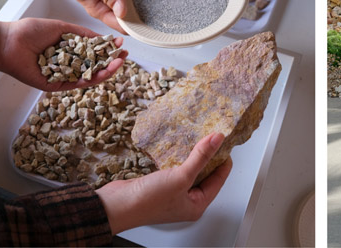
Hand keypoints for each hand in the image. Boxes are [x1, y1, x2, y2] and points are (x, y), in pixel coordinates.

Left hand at [0, 19, 125, 90]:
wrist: (9, 42)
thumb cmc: (31, 31)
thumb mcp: (62, 28)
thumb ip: (82, 34)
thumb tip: (101, 38)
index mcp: (68, 50)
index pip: (93, 52)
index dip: (108, 49)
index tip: (121, 44)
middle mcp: (67, 64)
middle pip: (94, 66)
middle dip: (111, 62)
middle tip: (124, 57)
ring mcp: (62, 75)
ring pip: (88, 77)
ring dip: (106, 71)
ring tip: (118, 64)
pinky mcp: (55, 85)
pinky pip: (76, 84)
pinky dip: (91, 79)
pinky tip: (103, 72)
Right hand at [97, 133, 231, 233]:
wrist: (114, 206)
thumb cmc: (147, 201)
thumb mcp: (180, 177)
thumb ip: (200, 157)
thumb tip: (217, 139)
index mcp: (197, 206)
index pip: (219, 180)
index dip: (224, 159)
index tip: (226, 141)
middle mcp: (186, 201)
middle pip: (206, 174)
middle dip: (209, 155)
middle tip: (214, 136)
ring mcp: (173, 192)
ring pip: (190, 169)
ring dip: (194, 155)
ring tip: (201, 136)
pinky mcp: (161, 184)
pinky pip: (176, 167)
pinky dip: (179, 156)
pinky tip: (181, 144)